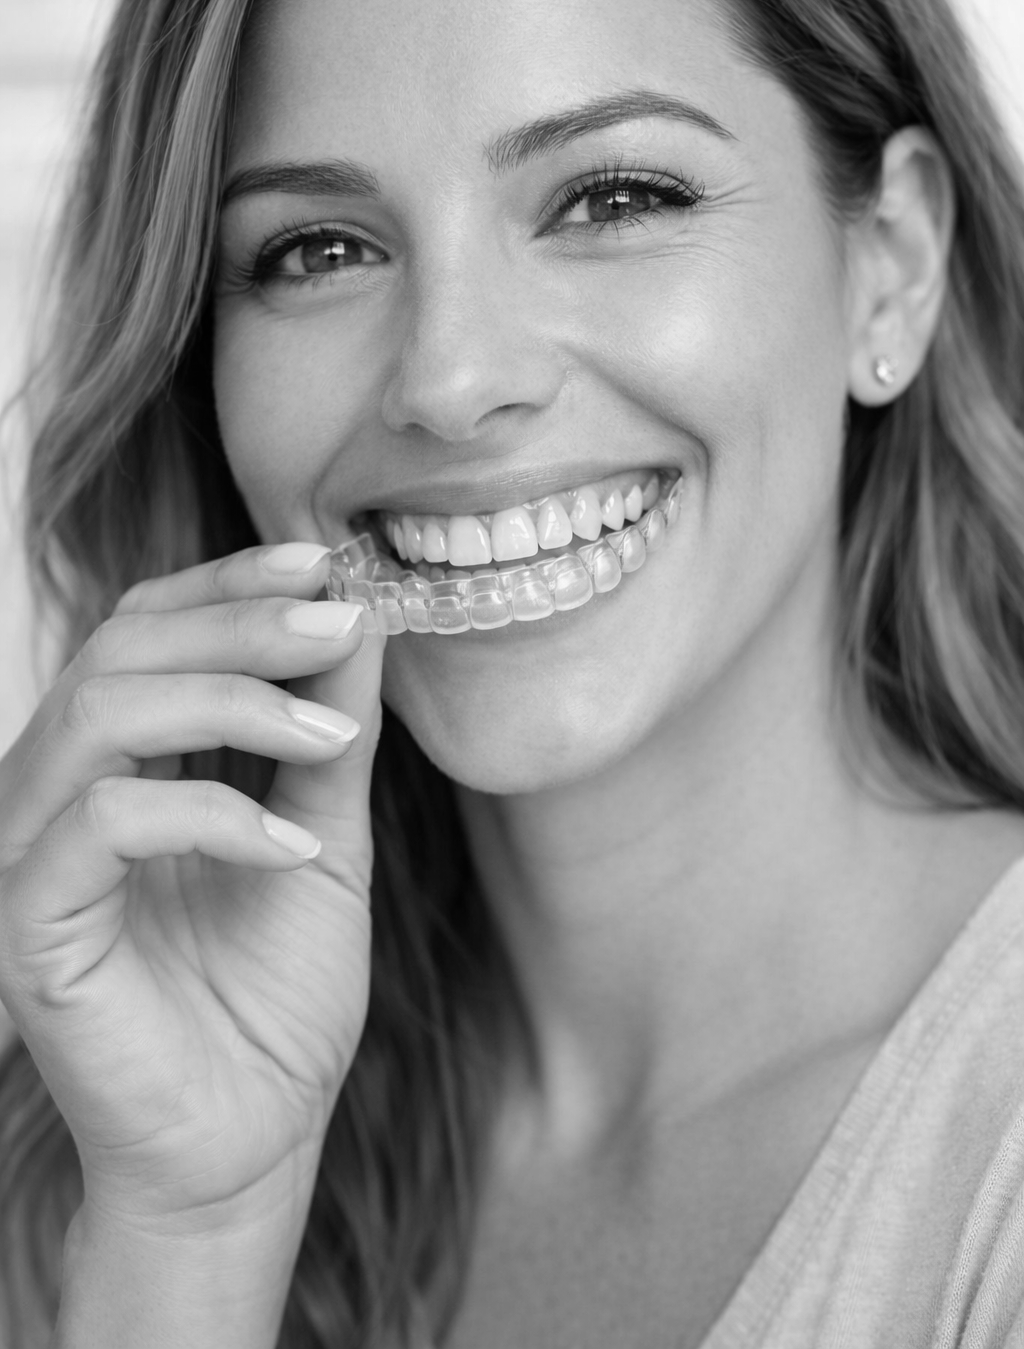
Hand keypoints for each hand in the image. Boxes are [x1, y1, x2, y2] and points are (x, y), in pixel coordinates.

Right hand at [0, 542, 383, 1233]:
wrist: (250, 1142)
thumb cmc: (275, 997)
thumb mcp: (322, 838)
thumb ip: (327, 735)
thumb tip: (358, 616)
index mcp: (114, 766)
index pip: (144, 631)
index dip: (226, 583)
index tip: (324, 561)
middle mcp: (54, 795)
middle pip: (122, 650)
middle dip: (241, 621)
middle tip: (341, 620)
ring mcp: (30, 858)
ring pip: (100, 712)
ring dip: (232, 699)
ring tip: (334, 735)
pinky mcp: (30, 926)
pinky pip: (102, 824)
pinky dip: (212, 813)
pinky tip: (292, 846)